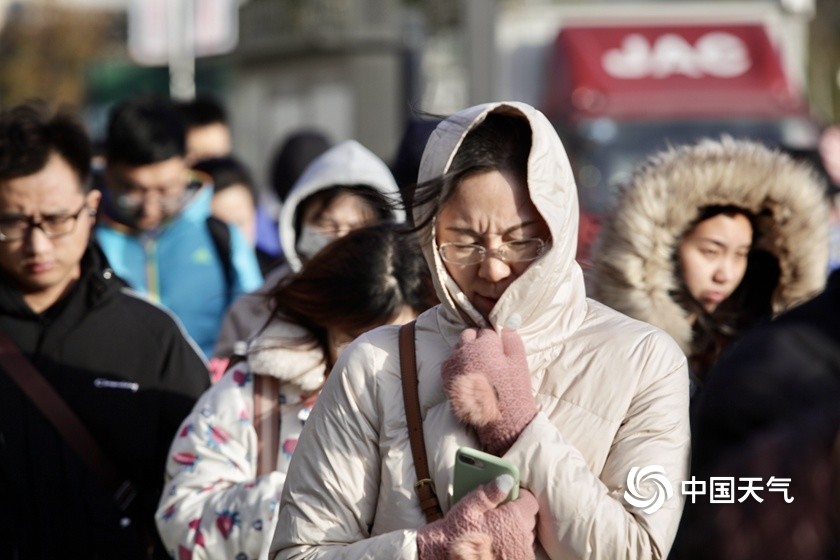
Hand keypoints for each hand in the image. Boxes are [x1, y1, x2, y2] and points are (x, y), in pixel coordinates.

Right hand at [417, 475, 538, 559]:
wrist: (447, 559)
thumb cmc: (457, 532)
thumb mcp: (469, 507)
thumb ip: (490, 492)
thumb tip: (506, 479)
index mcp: (514, 518)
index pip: (530, 502)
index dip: (520, 496)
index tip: (509, 495)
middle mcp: (522, 536)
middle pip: (529, 519)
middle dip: (518, 513)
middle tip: (500, 511)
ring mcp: (521, 553)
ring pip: (526, 536)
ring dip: (516, 530)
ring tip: (497, 528)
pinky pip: (521, 551)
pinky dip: (513, 546)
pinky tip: (498, 544)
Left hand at [441, 328, 536, 454]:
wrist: (501, 420)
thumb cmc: (513, 390)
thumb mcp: (519, 362)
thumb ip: (512, 339)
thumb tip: (507, 324)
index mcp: (484, 344)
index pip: (486, 330)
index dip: (494, 339)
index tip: (498, 349)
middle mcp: (465, 350)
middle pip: (469, 335)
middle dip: (478, 341)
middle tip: (489, 356)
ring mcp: (453, 364)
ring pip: (457, 348)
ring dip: (466, 351)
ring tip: (479, 367)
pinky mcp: (447, 378)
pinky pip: (449, 362)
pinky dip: (457, 364)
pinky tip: (469, 375)